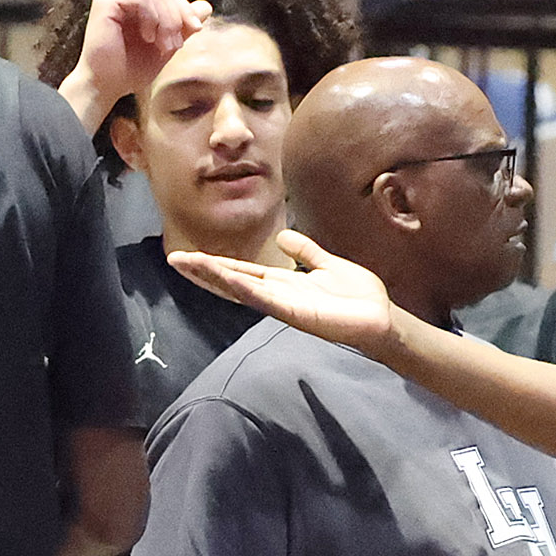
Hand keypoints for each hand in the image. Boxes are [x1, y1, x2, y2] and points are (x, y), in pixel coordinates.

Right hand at [59, 0, 213, 133]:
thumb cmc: (130, 71)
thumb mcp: (165, 47)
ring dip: (168, 22)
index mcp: (135, 6)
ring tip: (166, 47)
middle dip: (179, 17)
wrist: (106, 86)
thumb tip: (207, 6)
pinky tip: (149, 39)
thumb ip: (183, 27)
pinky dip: (153, 18)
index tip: (196, 30)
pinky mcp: (106, 0)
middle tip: (177, 45)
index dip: (186, 10)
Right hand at [171, 230, 397, 356]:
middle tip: (174, 258)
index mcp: (285, 283)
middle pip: (235, 280)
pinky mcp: (296, 315)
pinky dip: (245, 289)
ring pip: (243, 289)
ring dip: (216, 277)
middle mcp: (279, 296)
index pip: (244, 271)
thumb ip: (306, 252)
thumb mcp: (328, 264)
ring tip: (188, 264)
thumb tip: (282, 238)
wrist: (381, 317)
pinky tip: (227, 279)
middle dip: (205, 270)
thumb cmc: (358, 295)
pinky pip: (266, 300)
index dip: (219, 263)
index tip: (191, 255)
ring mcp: (284, 306)